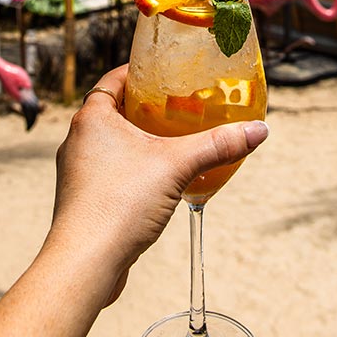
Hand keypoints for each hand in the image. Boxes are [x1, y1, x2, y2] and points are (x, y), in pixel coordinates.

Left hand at [44, 64, 267, 304]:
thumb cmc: (119, 204)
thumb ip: (217, 145)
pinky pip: (111, 170)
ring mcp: (78, 171)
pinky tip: (158, 181)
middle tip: (178, 107)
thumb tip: (258, 130)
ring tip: (172, 142)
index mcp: (92, 117)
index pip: (115, 79)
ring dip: (139, 140)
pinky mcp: (83, 198)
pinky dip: (133, 168)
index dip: (139, 73)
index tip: (165, 73)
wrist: (85, 263)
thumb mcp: (177, 166)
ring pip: (112, 143)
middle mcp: (79, 139)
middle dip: (146, 107)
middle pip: (115, 110)